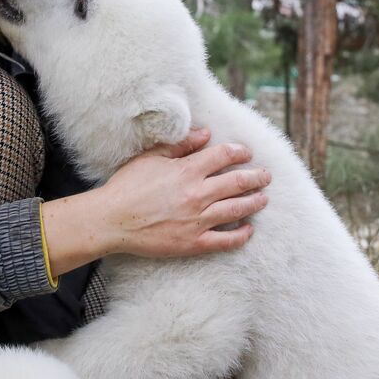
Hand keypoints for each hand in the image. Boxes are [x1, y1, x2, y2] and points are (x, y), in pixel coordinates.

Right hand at [97, 127, 269, 258]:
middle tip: (266, 176)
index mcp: (187, 170)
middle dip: (257, 177)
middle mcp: (197, 194)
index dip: (239, 152)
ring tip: (263, 199)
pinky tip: (248, 230)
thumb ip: (181, 146)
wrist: (112, 220)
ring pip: (237, 209)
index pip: (223, 156)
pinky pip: (225, 240)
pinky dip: (241, 235)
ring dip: (254, 202)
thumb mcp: (151, 158)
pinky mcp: (193, 243)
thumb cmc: (127, 186)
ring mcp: (197, 220)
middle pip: (238, 182)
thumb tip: (205, 135)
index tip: (246, 153)